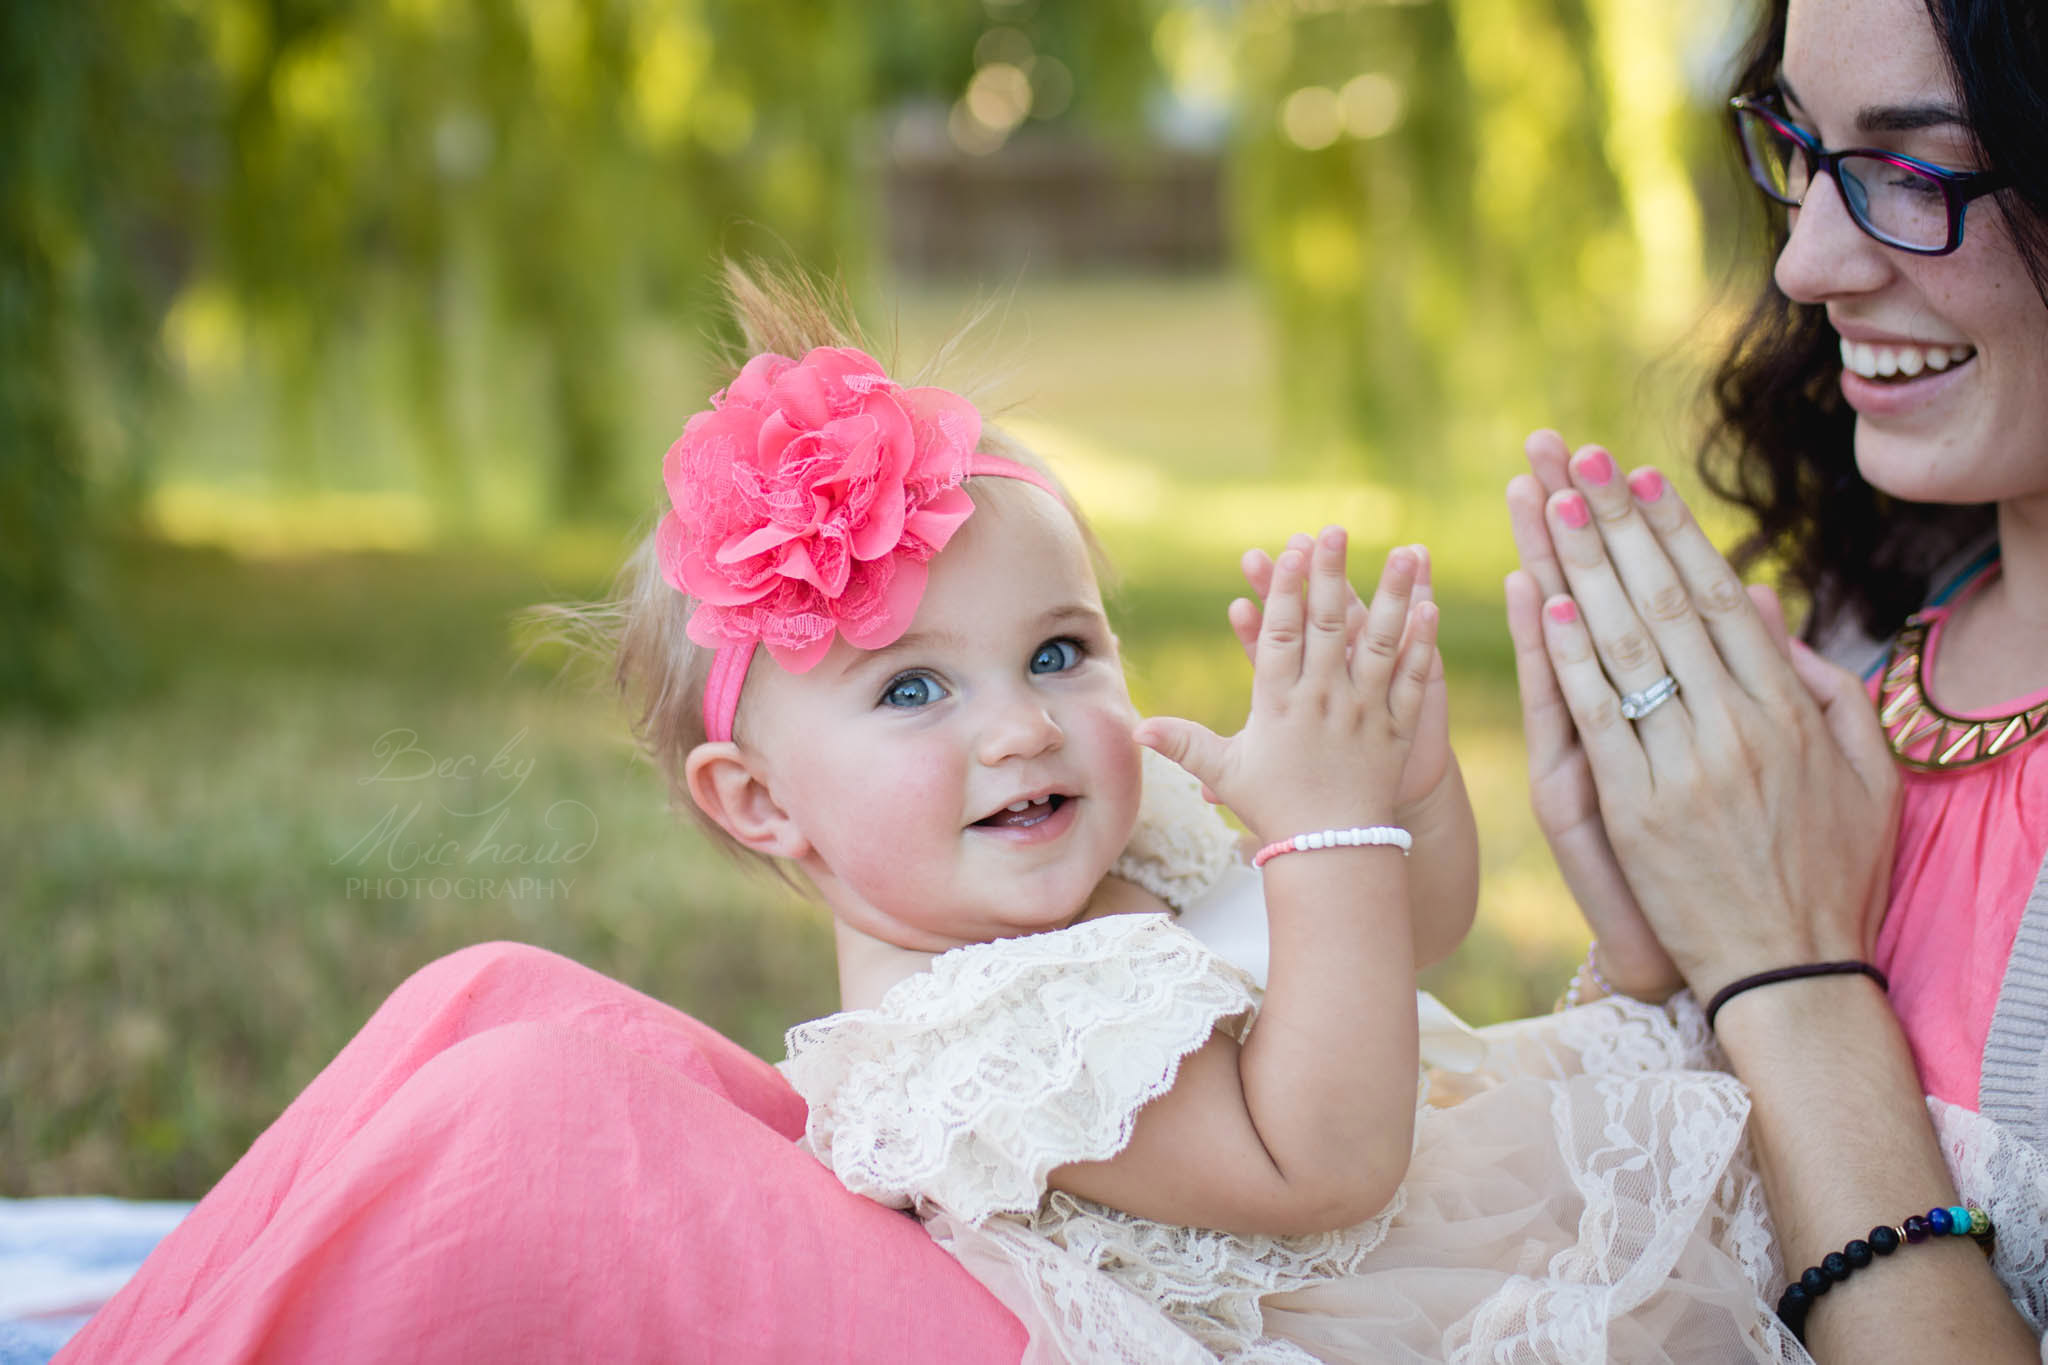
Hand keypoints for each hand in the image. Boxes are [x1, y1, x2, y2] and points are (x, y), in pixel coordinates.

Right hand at [1136, 530, 1436, 843]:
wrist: (1333, 852)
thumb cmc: (1273, 809)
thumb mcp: (1225, 773)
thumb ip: (1184, 743)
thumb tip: (1134, 729)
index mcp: (1279, 705)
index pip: (1280, 636)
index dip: (1284, 591)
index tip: (1288, 551)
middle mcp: (1323, 702)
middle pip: (1329, 627)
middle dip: (1330, 574)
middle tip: (1335, 530)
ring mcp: (1364, 712)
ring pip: (1379, 643)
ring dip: (1392, 595)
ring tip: (1404, 552)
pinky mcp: (1395, 728)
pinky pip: (1412, 679)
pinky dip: (1422, 644)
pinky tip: (1430, 608)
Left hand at [1510, 432, 1899, 1002]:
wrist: (1788, 973)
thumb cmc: (1828, 871)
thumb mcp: (1857, 773)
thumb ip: (1819, 685)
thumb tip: (1763, 603)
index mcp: (1786, 710)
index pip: (1716, 598)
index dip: (1673, 530)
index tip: (1638, 475)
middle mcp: (1735, 726)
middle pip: (1661, 602)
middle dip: (1612, 524)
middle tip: (1572, 458)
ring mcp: (1681, 767)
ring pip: (1623, 646)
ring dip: (1580, 567)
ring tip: (1544, 502)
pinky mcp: (1633, 812)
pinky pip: (1596, 719)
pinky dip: (1569, 659)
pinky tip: (1543, 603)